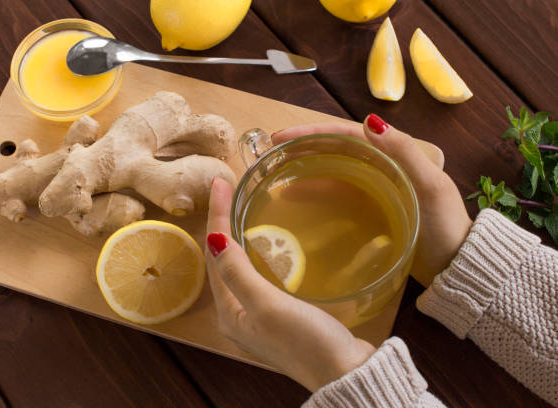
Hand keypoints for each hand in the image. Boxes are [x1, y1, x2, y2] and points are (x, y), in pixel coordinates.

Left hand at [205, 178, 375, 390]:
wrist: (345, 373)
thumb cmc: (305, 341)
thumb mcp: (267, 305)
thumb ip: (239, 273)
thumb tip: (214, 238)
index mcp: (229, 313)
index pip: (215, 255)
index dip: (217, 217)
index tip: (220, 183)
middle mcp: (239, 314)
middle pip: (224, 260)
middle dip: (223, 223)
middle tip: (228, 190)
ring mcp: (260, 314)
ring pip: (242, 266)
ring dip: (239, 236)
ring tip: (239, 206)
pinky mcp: (281, 314)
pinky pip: (262, 274)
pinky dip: (260, 252)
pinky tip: (268, 241)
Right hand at [273, 115, 472, 286]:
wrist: (457, 264)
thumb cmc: (446, 225)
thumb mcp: (430, 185)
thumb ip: (404, 152)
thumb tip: (369, 120)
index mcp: (395, 153)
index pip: (347, 134)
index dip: (313, 133)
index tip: (282, 138)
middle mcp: (382, 165)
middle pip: (335, 149)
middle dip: (303, 147)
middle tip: (272, 153)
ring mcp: (375, 188)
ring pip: (334, 171)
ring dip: (306, 170)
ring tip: (277, 177)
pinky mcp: (371, 209)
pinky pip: (339, 194)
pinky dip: (318, 193)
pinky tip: (299, 201)